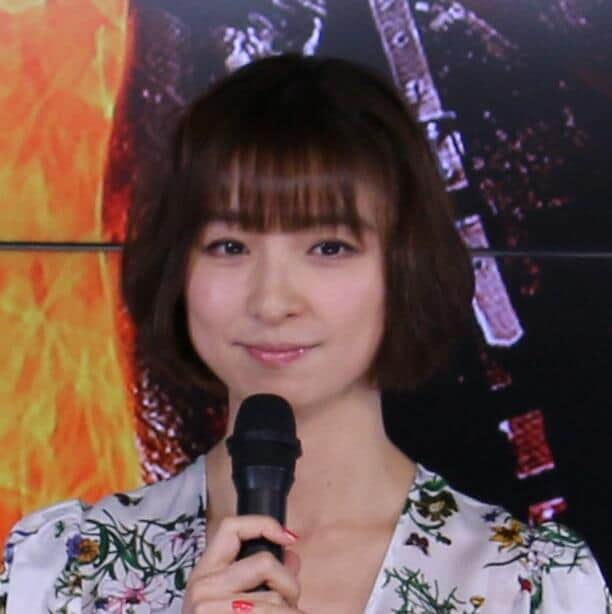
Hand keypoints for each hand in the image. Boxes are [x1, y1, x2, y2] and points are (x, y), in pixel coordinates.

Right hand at [182, 515, 304, 612]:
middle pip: (264, 563)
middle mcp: (202, 588)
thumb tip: (293, 557)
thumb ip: (261, 576)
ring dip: (291, 611)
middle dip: (289, 583)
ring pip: (275, 598)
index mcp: (203, 573)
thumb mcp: (228, 600)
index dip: (263, 524)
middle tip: (291, 601)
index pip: (230, 528)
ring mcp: (210, 610)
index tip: (289, 538)